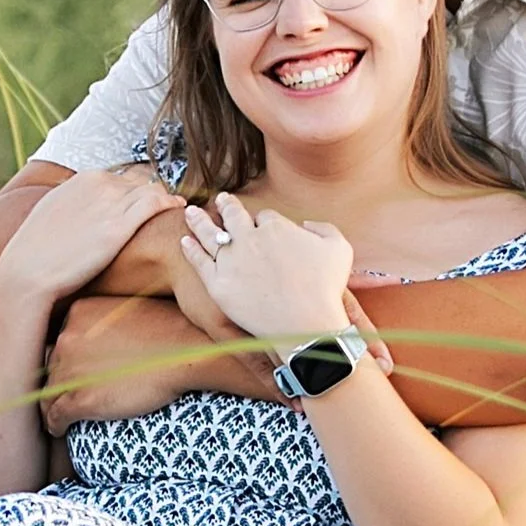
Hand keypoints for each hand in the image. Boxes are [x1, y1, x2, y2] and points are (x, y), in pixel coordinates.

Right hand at [0, 170, 183, 304]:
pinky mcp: (118, 225)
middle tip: (167, 207)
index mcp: (83, 178)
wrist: (27, 272)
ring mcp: (110, 202)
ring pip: (152, 189)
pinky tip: (179, 210)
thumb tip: (82, 209)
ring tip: (177, 210)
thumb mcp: (53, 212)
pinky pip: (155, 203)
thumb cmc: (37, 251)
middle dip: (154, 194)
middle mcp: (99, 184)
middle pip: (141, 182)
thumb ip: (74, 203)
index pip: (123, 177)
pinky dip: (170, 203)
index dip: (137, 191)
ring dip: (165, 198)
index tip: (146, 203)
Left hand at [42, 297, 229, 429]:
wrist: (188, 352)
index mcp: (78, 313)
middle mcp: (67, 337)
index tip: (73, 371)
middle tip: (65, 395)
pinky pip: (56, 416)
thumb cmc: (171, 329)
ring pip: (49, 393)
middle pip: (53, 366)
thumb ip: (108, 320)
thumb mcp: (130, 309)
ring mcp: (71, 369)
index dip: (66, 359)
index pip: (62, 340)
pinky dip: (54, 425)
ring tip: (56, 417)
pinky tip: (59, 430)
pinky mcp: (80, 399)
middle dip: (58, 381)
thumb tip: (110, 336)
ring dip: (51, 406)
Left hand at [178, 193, 353, 350]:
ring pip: (209, 234)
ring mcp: (230, 260)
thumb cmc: (325, 289)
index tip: (262, 225)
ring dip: (199, 220)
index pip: (264, 217)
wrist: (305, 324)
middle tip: (222, 200)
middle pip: (233, 216)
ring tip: (191, 212)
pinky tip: (185, 241)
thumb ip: (324, 229)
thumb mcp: (340, 249)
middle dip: (227, 206)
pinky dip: (191, 249)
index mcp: (275, 226)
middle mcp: (248, 238)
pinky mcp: (217, 283)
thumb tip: (306, 225)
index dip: (264, 222)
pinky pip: (199, 261)